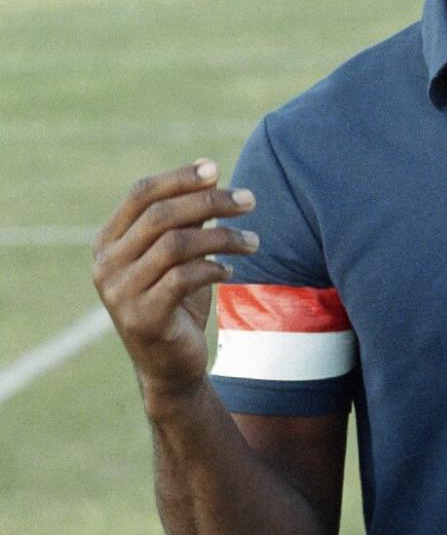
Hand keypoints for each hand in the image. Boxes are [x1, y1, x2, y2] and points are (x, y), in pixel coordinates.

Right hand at [92, 160, 258, 407]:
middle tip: (250, 200)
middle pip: (160, 215)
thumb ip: (187, 218)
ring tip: (253, 243)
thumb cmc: (177, 300)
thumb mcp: (179, 254)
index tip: (216, 168)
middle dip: (209, 201)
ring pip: (175, 244)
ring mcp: (120, 293)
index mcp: (108, 242)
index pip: (141, 193)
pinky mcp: (142, 318)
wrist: (171, 366)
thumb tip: (211, 172)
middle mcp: (106, 265)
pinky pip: (184, 277)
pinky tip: (230, 273)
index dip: (179, 176)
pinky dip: (213, 269)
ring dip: (222, 237)